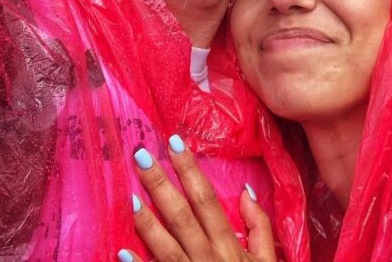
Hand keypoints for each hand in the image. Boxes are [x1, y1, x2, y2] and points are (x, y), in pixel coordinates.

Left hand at [117, 135, 276, 261]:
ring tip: (130, 197)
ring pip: (166, 247)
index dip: (190, 169)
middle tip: (141, 155)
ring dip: (147, 222)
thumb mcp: (268, 261)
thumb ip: (260, 226)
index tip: (174, 141)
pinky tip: (123, 252)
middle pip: (182, 215)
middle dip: (161, 184)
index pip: (207, 199)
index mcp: (229, 245)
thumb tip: (246, 191)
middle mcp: (208, 258)